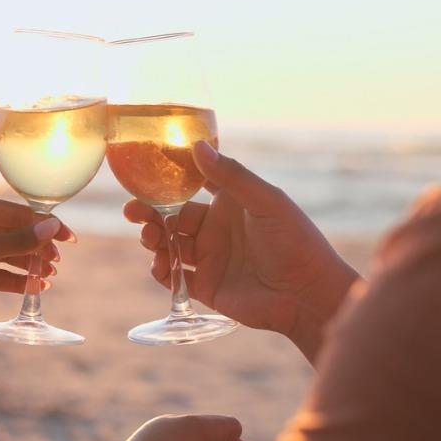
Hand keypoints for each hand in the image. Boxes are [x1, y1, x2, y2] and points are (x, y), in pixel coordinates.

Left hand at [0, 193, 73, 341]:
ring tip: (50, 275)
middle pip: (13, 232)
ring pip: (8, 253)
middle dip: (37, 246)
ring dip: (29, 264)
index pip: (15, 212)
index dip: (43, 224)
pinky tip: (36, 287)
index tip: (69, 237)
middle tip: (58, 260)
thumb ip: (17, 240)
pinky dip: (16, 279)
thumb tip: (52, 226)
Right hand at [125, 141, 360, 362]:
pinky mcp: (206, 287)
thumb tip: (197, 146)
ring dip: (153, 240)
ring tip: (150, 238)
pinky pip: (174, 278)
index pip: (192, 188)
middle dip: (149, 213)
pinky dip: (162, 271)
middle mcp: (216, 230)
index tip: (146, 175)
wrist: (308, 294)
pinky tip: (161, 265)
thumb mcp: (266, 201)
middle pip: (172, 216)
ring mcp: (210, 259)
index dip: (168, 182)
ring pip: (168, 245)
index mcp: (230, 205)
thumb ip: (231, 176)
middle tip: (132, 211)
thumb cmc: (296, 241)